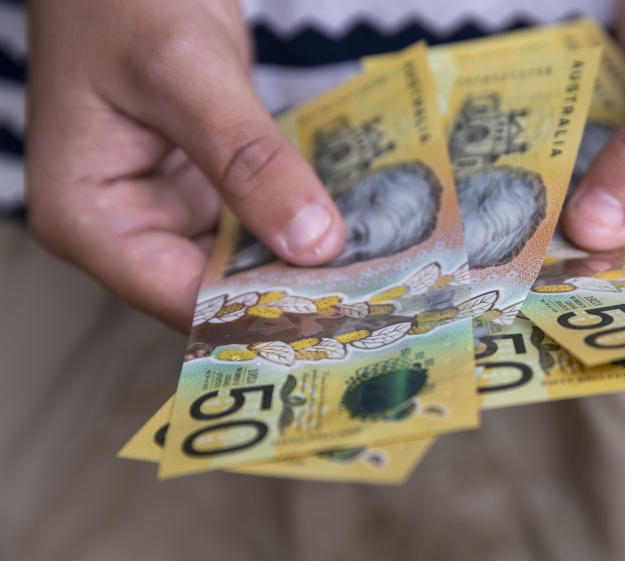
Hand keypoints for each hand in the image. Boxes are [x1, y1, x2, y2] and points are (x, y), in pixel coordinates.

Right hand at [26, 0, 344, 330]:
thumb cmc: (123, 0)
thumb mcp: (186, 73)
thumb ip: (248, 159)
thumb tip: (314, 242)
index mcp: (91, 221)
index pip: (184, 298)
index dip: (263, 312)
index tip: (340, 313)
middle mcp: (129, 228)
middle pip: (220, 289)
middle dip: (294, 290)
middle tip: (377, 298)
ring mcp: (170, 209)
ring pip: (247, 260)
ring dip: (307, 261)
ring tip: (381, 271)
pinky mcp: (206, 189)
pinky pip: (260, 221)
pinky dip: (302, 223)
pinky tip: (357, 230)